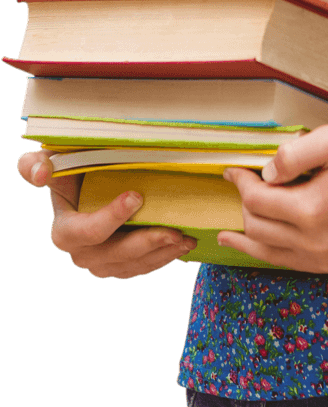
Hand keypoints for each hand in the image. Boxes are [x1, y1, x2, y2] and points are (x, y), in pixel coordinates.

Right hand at [17, 148, 196, 278]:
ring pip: (134, 266)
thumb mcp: (54, 163)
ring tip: (185, 239)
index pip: (89, 231)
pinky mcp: (119, 267)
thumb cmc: (73, 172)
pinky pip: (142, 269)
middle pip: (117, 254)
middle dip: (147, 243)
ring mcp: (101, 265)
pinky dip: (164, 259)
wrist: (88, 188)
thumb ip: (38, 164)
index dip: (112, 217)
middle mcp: (82, 254)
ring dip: (162, 254)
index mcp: (66, 231)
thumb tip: (40, 174)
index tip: (137, 196)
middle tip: (174, 231)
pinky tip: (182, 247)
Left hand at [218, 125, 327, 274]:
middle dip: (245, 206)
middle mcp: (318, 245)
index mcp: (313, 212)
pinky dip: (273, 252)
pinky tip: (262, 246)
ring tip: (228, 235)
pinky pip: (294, 262)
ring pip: (270, 255)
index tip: (232, 171)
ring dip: (250, 238)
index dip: (241, 183)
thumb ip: (291, 155)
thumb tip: (265, 176)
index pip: (257, 202)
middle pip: (258, 230)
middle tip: (244, 186)